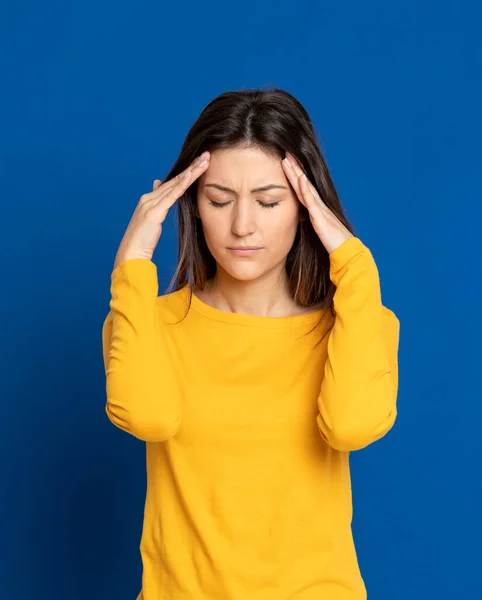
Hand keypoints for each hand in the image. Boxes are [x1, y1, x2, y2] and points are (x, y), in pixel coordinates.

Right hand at [113, 151, 209, 268]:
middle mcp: (149, 198)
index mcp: (149, 200)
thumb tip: (158, 185)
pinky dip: (183, 184)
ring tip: (205, 160)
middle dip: (192, 166)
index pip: (172, 183)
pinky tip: (192, 175)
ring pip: (176, 184)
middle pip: (175, 179)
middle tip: (207, 155)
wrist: (130, 254)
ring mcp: (150, 203)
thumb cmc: (142, 242)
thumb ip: (156, 204)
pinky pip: (172, 195)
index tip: (200, 163)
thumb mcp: (151, 220)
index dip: (186, 173)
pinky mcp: (154, 212)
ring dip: (192, 171)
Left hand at [281, 151, 353, 254]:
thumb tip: (304, 218)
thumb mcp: (318, 229)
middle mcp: (318, 205)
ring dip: (297, 173)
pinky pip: (311, 201)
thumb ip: (312, 221)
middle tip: (285, 152)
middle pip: (303, 183)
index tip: (286, 162)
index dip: (295, 175)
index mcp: (316, 208)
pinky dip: (305, 189)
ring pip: (305, 188)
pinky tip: (300, 178)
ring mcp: (320, 209)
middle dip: (294, 168)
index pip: (303, 188)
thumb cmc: (333, 242)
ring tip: (288, 159)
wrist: (346, 251)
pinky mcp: (320, 217)